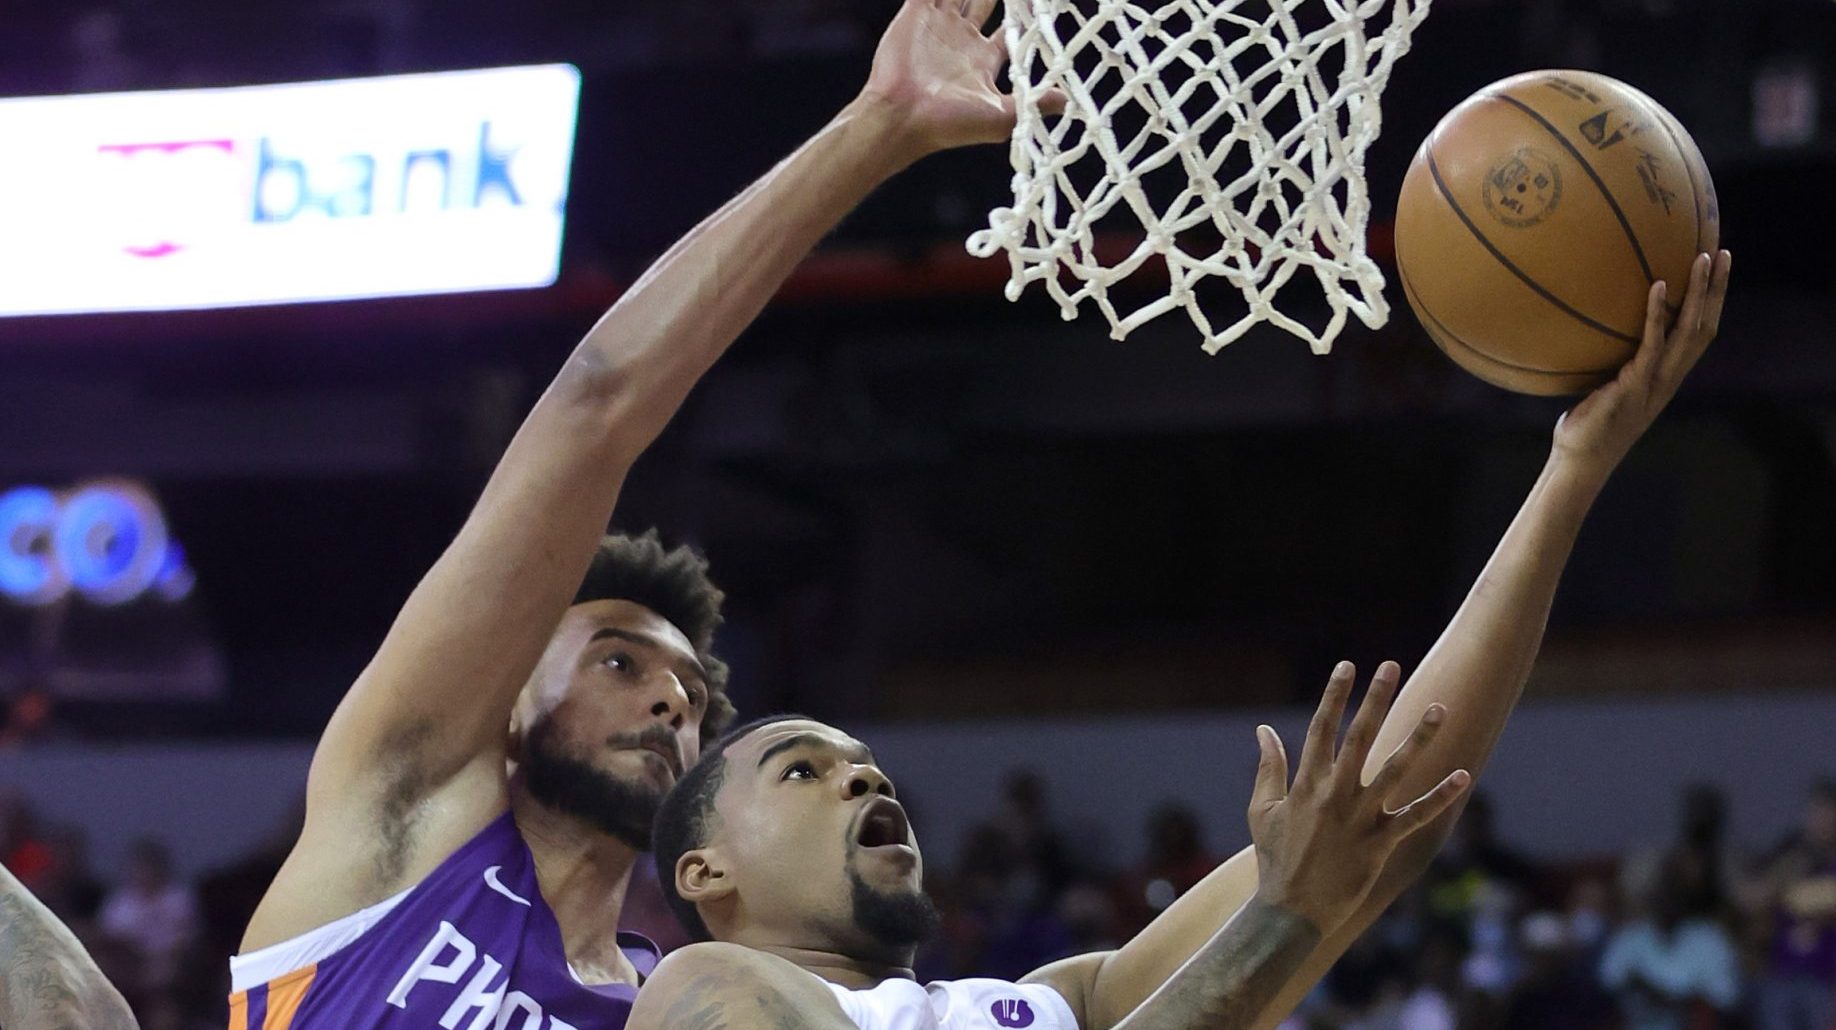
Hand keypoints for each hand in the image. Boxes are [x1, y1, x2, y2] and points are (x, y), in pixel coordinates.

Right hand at [857, 0, 1064, 160]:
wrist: (903, 118)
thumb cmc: (949, 124)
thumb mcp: (1001, 117)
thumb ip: (1035, 103)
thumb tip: (1070, 101)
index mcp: (982, 61)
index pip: (1010, 32)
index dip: (1025, 17)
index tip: (1042, 4)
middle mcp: (961, 40)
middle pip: (985, 3)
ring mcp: (938, 25)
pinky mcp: (915, 14)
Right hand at [1248, 661, 1470, 934]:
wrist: (1291, 912)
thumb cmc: (1276, 859)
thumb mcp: (1262, 810)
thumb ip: (1268, 768)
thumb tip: (1264, 730)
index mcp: (1306, 784)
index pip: (1321, 728)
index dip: (1335, 695)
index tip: (1348, 666)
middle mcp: (1335, 795)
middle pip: (1359, 737)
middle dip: (1375, 699)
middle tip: (1390, 666)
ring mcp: (1360, 819)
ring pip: (1395, 770)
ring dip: (1419, 737)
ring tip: (1439, 707)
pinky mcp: (1381, 844)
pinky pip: (1416, 816)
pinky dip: (1440, 798)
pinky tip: (1463, 777)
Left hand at [1552, 250, 1731, 472]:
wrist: (1580, 461)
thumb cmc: (1586, 425)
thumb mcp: (1603, 387)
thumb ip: (1611, 363)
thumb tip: (1591, 331)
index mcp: (1667, 376)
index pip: (1699, 332)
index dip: (1711, 302)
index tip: (1716, 270)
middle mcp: (1669, 378)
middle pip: (1705, 325)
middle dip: (1717, 289)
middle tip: (1723, 252)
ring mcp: (1656, 382)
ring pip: (1689, 330)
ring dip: (1699, 293)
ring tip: (1702, 258)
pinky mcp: (1636, 385)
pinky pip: (1652, 344)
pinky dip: (1657, 314)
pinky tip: (1658, 286)